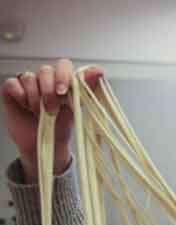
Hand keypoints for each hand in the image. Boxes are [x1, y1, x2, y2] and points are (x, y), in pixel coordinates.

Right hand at [1, 60, 103, 182]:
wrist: (46, 146)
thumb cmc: (61, 127)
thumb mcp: (76, 109)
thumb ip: (85, 89)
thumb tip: (99, 71)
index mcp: (63, 81)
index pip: (63, 65)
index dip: (63, 75)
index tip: (64, 91)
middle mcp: (45, 80)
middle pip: (46, 70)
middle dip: (49, 91)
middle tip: (53, 109)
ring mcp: (28, 84)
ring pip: (29, 77)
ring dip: (36, 97)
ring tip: (40, 113)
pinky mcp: (12, 91)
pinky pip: (12, 83)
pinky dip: (20, 95)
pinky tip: (26, 106)